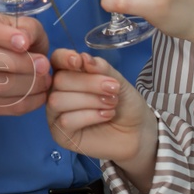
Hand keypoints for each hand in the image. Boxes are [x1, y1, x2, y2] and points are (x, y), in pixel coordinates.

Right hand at [0, 8, 50, 114]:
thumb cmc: (20, 36)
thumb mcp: (28, 25)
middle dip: (18, 64)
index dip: (0, 35)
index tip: (24, 43)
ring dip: (25, 85)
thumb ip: (28, 29)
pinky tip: (39, 95)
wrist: (16, 56)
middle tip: (44, 65)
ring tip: (46, 80)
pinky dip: (23, 103)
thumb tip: (24, 41)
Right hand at [45, 49, 157, 165]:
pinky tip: (105, 116)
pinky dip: (89, 116)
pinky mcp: (61, 135)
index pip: (56, 60)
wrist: (138, 132)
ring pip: (58, 100)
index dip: (64, 58)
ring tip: (111, 104)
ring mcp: (57, 115)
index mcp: (69, 74)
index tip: (79, 62)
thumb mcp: (117, 81)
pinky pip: (65, 121)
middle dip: (88, 83)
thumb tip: (83, 58)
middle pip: (59, 80)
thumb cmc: (125, 104)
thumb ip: (101, 68)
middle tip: (113, 89)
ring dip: (89, 100)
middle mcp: (58, 92)